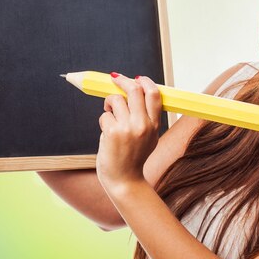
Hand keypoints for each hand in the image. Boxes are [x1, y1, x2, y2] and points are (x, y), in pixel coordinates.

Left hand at [96, 73, 161, 191]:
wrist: (125, 180)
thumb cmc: (133, 158)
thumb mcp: (149, 138)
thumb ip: (146, 118)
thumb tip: (135, 93)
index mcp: (155, 125)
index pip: (154, 95)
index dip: (145, 81)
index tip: (137, 78)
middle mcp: (144, 124)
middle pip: (134, 90)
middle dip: (122, 81)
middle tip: (114, 79)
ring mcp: (128, 128)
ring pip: (115, 100)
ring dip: (109, 104)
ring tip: (110, 116)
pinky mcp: (113, 132)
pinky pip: (105, 115)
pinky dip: (104, 121)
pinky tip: (107, 134)